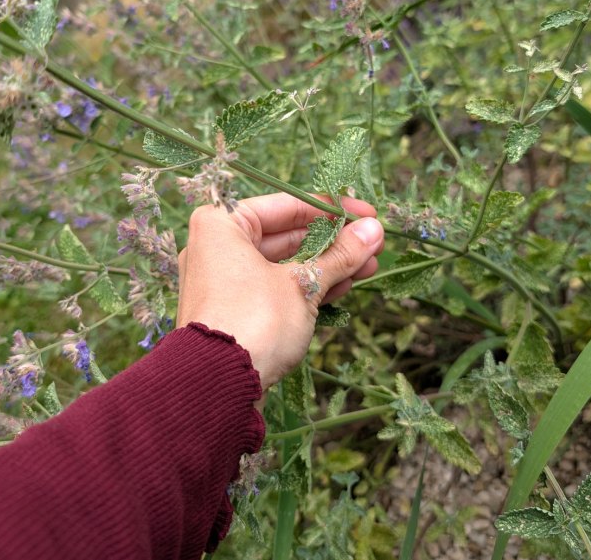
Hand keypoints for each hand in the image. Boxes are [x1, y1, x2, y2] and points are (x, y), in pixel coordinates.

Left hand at [176, 193, 383, 390]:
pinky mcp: (234, 310)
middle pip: (286, 235)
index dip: (333, 210)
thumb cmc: (255, 320)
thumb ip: (340, 255)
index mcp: (221, 224)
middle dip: (334, 241)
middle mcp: (216, 248)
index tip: (368, 214)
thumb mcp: (304, 284)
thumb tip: (373, 231)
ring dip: (327, 265)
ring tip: (369, 266)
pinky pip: (276, 288)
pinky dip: (307, 287)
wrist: (216, 385)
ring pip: (284, 264)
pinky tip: (343, 287)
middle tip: (374, 243)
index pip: (287, 206)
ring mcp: (224, 281)